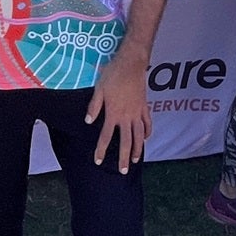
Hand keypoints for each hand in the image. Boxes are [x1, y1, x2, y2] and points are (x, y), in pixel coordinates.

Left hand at [85, 53, 151, 173]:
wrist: (131, 64)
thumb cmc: (112, 75)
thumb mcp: (98, 89)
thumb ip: (94, 107)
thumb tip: (88, 121)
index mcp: (113, 114)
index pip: (106, 136)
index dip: (101, 150)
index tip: (98, 161)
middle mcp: (126, 117)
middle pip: (126, 142)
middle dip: (124, 158)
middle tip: (123, 171)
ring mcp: (137, 113)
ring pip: (139, 136)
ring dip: (137, 149)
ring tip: (135, 160)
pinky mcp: (145, 106)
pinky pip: (148, 123)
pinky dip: (148, 132)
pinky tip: (146, 139)